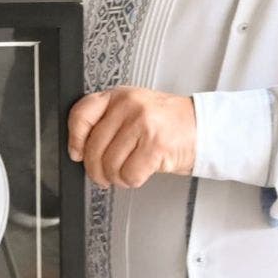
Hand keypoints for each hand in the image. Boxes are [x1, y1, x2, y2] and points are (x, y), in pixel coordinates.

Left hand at [67, 87, 196, 189]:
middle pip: (94, 147)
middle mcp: (129, 106)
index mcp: (118, 96)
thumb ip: (108, 121)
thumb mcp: (134, 109)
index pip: (81, 114)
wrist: (202, 126)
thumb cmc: (167, 121)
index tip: (77, 153)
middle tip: (103, 175)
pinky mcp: (155, 145)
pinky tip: (140, 173)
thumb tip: (81, 148)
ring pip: (110, 165)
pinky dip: (132, 181)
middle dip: (96, 170)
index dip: (74, 139)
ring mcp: (142, 124)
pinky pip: (129, 174)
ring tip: (126, 172)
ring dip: (116, 177)